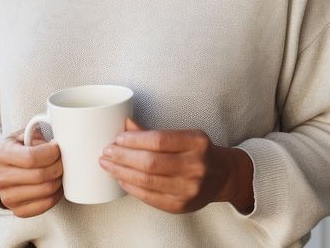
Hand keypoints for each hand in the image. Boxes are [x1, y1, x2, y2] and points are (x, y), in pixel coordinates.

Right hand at [0, 127, 63, 217]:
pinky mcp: (18, 211)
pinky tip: (55, 184)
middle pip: (40, 175)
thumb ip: (37, 133)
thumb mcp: (23, 135)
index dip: (51, 153)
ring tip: (59, 171)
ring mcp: (7, 197)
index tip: (58, 147)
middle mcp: (0, 178)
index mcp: (0, 155)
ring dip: (59, 180)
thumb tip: (61, 136)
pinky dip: (56, 194)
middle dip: (58, 166)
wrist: (4, 170)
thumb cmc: (18, 149)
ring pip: (45, 191)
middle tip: (62, 160)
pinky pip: (45, 205)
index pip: (31, 157)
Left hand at [99, 118, 254, 213]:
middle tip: (106, 152)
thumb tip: (126, 122)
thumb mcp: (184, 136)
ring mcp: (189, 189)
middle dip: (123, 157)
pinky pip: (150, 197)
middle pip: (151, 162)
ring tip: (108, 165)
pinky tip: (122, 179)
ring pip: (147, 181)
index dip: (134, 139)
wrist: (223, 176)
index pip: (159, 140)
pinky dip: (132, 188)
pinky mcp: (181, 206)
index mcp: (197, 143)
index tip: (118, 138)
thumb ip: (156, 132)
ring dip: (122, 172)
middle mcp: (196, 166)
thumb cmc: (198, 152)